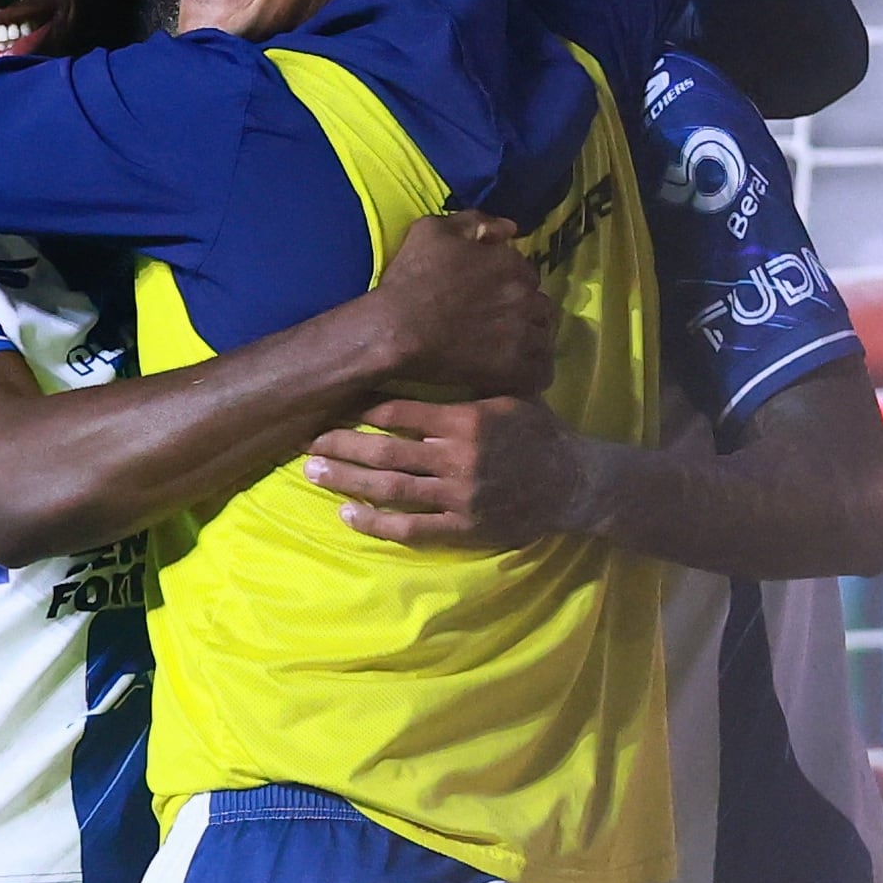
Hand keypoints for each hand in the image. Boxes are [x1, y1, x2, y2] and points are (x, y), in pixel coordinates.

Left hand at [301, 394, 601, 549]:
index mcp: (468, 420)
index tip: (333, 406)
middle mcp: (460, 457)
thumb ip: (467, 387)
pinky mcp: (464, 528)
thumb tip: (426, 354)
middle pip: (385, 452)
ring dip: (347, 481)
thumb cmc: (538, 433)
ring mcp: (460, 496)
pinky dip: (375, 522)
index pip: (402, 411)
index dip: (362, 409)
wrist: (576, 482)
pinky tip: (348, 514)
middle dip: (340, 446)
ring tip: (313, 474)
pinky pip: (410, 528)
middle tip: (306, 441)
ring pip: (391, 489)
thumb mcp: (508, 397)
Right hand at [359, 210, 556, 399]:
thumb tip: (510, 228)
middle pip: (540, 305)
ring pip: (544, 338)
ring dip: (531, 342)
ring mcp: (522, 333)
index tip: (491, 296)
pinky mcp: (514, 368)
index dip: (509, 285)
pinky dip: (533, 374)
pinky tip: (517, 375)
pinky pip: (540, 373)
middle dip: (525, 313)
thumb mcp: (432, 230)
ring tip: (509, 352)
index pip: (526, 274)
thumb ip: (475, 221)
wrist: (393, 329)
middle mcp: (524, 295)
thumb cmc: (409, 280)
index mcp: (511, 263)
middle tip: (499, 326)